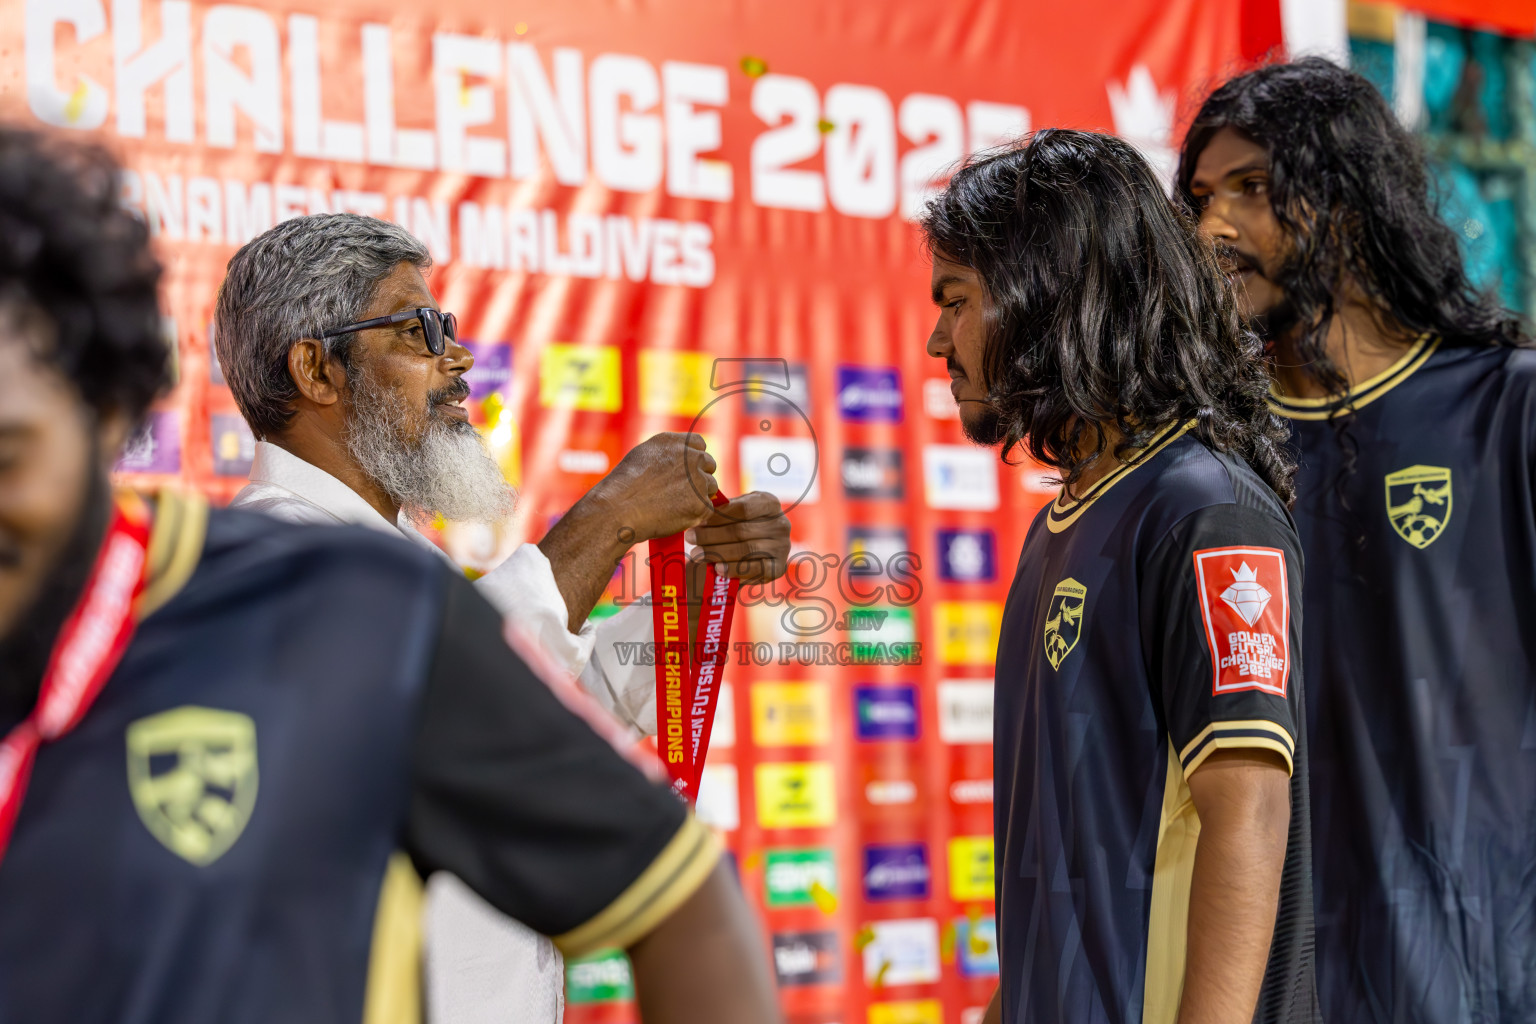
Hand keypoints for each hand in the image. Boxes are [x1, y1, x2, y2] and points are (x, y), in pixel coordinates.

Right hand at [587, 432, 719, 542]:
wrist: (618, 508)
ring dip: (699, 496)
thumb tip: (680, 462)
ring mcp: (698, 480)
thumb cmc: (624, 486)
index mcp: (675, 442)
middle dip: (700, 476)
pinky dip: (696, 514)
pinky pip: (707, 509)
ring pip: (711, 487)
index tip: (685, 470)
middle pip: (709, 464)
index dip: (694, 458)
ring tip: (674, 505)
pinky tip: (676, 516)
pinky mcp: (701, 503)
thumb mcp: (643, 455)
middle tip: (682, 491)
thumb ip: (667, 454)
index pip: (699, 444)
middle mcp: (690, 457)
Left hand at [687, 491, 789, 582]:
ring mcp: (782, 547)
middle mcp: (781, 524)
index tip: (697, 520)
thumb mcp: (734, 512)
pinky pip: (754, 570)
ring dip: (718, 553)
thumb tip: (699, 510)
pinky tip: (717, 569)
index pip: (742, 508)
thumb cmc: (739, 524)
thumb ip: (722, 510)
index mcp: (770, 503)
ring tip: (697, 554)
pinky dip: (734, 569)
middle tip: (690, 538)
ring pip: (746, 550)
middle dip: (712, 535)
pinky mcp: (778, 568)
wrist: (754, 550)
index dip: (718, 515)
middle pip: (741, 530)